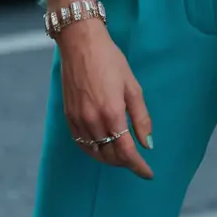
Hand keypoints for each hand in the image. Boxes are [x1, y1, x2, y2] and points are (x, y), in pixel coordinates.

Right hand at [57, 20, 153, 179]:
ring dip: (110, 159)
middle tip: (137, 162)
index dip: (139, 167)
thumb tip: (147, 144)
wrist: (80, 43)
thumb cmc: (110, 59)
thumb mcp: (132, 85)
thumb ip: (141, 117)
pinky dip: (93, 151)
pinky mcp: (69, 116)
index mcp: (112, 113)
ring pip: (95, 153)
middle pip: (111, 156)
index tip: (148, 174)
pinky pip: (81, 143)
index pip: (127, 152)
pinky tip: (101, 148)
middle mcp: (93, 121)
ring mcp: (79, 119)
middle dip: (126, 163)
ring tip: (122, 157)